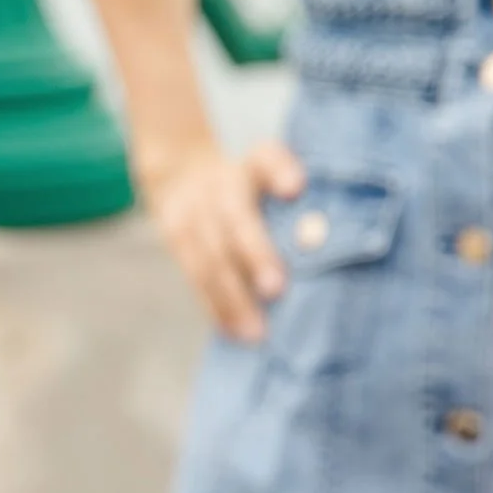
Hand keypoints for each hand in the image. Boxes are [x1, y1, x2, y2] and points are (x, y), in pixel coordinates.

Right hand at [142, 139, 307, 342]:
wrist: (183, 175)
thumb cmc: (254, 184)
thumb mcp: (275, 173)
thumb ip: (302, 194)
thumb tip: (316, 229)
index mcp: (251, 165)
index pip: (265, 160)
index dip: (279, 170)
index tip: (296, 187)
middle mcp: (217, 185)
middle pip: (234, 217)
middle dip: (253, 252)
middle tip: (275, 289)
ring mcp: (191, 212)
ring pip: (208, 256)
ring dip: (231, 296)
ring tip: (255, 332)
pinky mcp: (176, 240)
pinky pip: (194, 276)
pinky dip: (214, 306)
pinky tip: (232, 331)